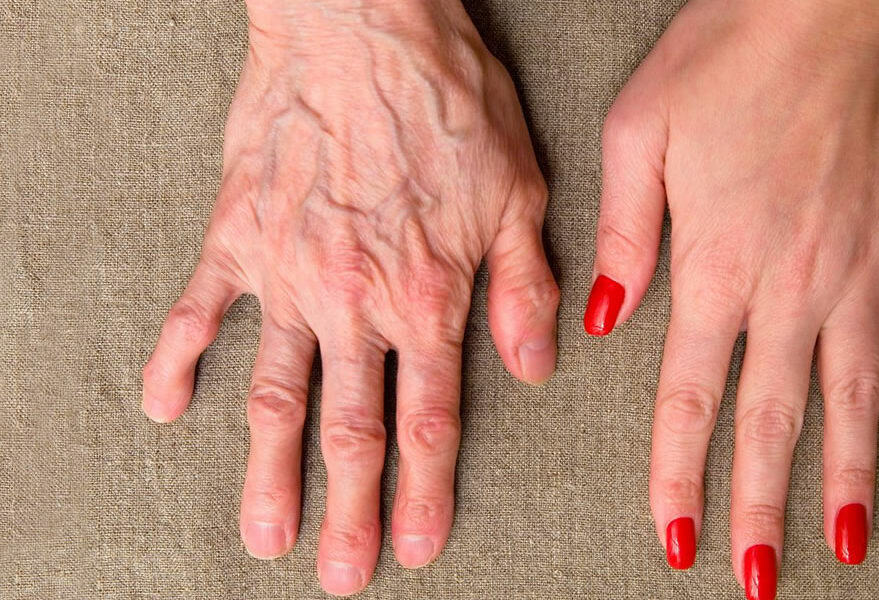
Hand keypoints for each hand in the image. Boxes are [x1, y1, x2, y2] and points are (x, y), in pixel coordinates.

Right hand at [141, 0, 558, 593]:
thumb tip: (535, 367)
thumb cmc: (450, 99)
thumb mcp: (519, 191)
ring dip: (268, 472)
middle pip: (352, 428)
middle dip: (349, 510)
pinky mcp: (236, 236)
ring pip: (277, 393)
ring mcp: (288, 273)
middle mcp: (357, 300)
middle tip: (339, 576)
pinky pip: (197, 310)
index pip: (432, 419)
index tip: (420, 547)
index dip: (428, 491)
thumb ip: (524, 288)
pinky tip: (164, 411)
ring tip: (264, 534)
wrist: (365, 22)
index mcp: (431, 295)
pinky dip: (177, 361)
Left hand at [584, 0, 878, 595]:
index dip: (679, 478)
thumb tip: (600, 322)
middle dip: (759, 507)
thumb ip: (621, 235)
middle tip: (758, 576)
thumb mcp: (639, 132)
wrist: (827, 1)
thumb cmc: (725, 56)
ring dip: (851, 476)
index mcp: (716, 266)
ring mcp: (861, 268)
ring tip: (847, 543)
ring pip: (856, 395)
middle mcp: (791, 285)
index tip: (676, 539)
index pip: (690, 399)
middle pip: (773, 420)